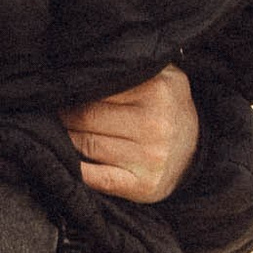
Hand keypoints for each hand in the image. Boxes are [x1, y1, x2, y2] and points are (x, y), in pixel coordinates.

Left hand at [61, 66, 199, 203]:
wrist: (197, 146)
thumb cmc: (168, 106)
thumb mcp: (160, 75)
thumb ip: (129, 68)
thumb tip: (84, 66)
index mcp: (156, 91)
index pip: (94, 91)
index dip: (72, 93)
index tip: (60, 94)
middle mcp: (154, 126)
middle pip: (85, 119)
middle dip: (64, 117)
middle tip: (55, 115)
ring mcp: (149, 159)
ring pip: (86, 146)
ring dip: (67, 140)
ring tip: (62, 133)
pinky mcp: (143, 186)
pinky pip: (96, 178)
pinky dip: (77, 169)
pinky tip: (70, 160)